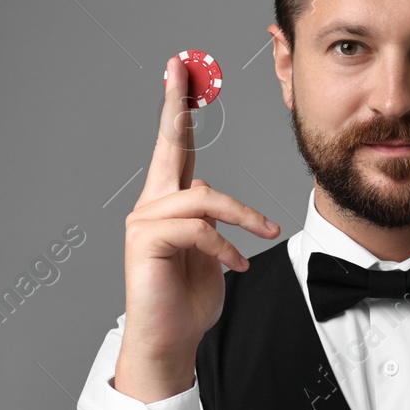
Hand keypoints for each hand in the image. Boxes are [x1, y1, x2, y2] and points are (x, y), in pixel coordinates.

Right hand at [116, 55, 281, 400]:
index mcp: (168, 204)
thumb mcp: (212, 253)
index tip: (180, 74)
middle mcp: (151, 206)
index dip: (179, 111)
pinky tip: (235, 266)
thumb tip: (216, 200)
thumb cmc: (189, 301)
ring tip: (264, 234)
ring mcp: (145, 222)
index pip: (176, 150)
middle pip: (169, 147)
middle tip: (180, 68)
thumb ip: (213, 222)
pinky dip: (225, 246)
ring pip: (204, 197)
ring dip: (243, 216)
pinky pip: (199, 228)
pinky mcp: (147, 242)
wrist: (170, 341)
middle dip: (175, 104)